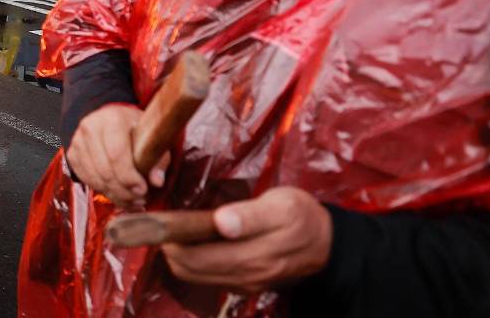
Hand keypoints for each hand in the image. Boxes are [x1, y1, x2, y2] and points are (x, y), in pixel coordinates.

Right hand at [67, 103, 168, 208]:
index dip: (129, 177)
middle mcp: (91, 127)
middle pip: (105, 170)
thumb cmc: (134, 129)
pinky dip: (103, 190)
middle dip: (123, 191)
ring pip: (95, 178)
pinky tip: (118, 193)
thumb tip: (157, 182)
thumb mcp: (151, 138)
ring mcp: (78, 141)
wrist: (111, 120)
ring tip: (131, 200)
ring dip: (114, 194)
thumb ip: (157, 159)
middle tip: (139, 199)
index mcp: (112, 119)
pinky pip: (87, 180)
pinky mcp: (72, 154)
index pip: (116, 154)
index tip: (142, 190)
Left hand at [161, 187, 332, 294]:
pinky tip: (195, 240)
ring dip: (180, 254)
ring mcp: (243, 283)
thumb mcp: (282, 206)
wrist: (327, 243)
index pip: (195, 258)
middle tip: (166, 221)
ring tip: (177, 228)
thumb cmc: (302, 216)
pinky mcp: (244, 283)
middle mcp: (244, 277)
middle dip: (170, 247)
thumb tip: (221, 222)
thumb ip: (250, 216)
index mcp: (252, 257)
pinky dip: (193, 260)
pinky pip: (207, 276)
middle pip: (188, 270)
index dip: (171, 240)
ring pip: (194, 276)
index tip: (162, 218)